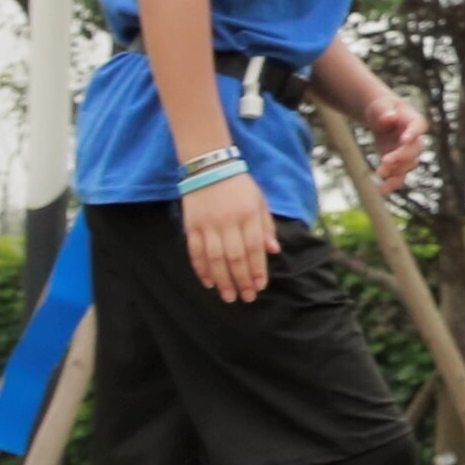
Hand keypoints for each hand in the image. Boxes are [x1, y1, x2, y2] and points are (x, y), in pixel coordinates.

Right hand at [182, 170, 275, 303]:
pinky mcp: (191, 225)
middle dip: (241, 280)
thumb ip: (266, 227)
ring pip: (215, 258)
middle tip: (246, 297)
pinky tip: (208, 282)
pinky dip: (201, 269)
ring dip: (222, 280)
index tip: (260, 286)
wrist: (209, 166)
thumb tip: (273, 251)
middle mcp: (228, 220)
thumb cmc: (240, 186)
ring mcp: (208, 224)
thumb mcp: (260, 201)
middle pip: (235, 256)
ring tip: (228, 296)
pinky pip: (195, 251)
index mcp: (249, 214)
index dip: (257, 269)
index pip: (254, 247)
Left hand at [360, 91, 426, 192]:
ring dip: (395, 171)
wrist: (382, 117)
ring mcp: (407, 152)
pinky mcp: (398, 163)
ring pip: (408, 165)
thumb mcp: (381, 105)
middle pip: (415, 150)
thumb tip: (388, 118)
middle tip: (385, 160)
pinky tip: (382, 190)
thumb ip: (384, 110)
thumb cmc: (382, 107)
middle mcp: (415, 138)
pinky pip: (400, 176)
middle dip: (401, 157)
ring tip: (379, 173)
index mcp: (414, 120)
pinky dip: (392, 184)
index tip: (404, 140)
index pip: (419, 127)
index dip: (413, 134)